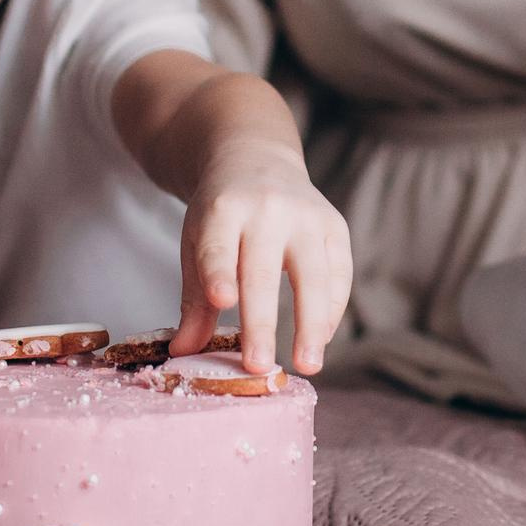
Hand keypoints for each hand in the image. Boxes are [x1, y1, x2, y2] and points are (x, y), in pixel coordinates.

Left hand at [174, 135, 351, 376]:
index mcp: (222, 209)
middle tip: (259, 367)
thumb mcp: (196, 242)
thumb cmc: (221, 213)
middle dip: (262, 322)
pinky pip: (339, 272)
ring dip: (311, 324)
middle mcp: (266, 208)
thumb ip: (195, 298)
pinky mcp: (334, 224)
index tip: (222, 301)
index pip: (218, 246)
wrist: (257, 159)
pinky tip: (322, 338)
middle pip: (264, 271)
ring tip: (308, 365)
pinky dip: (332, 308)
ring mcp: (306, 215)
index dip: (219, 272)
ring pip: (313, 274)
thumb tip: (186, 353)